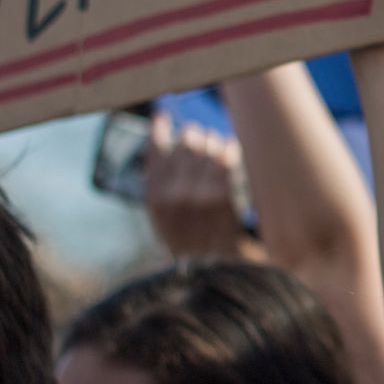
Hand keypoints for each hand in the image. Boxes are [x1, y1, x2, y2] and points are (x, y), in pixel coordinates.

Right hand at [144, 114, 257, 260]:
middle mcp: (175, 195)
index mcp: (155, 199)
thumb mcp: (161, 215)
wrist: (216, 265)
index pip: (154, 151)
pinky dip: (229, 149)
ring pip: (208, 147)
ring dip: (212, 142)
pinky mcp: (225, 196)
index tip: (163, 118)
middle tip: (198, 138)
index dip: (159, 130)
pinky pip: (227, 158)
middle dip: (193, 137)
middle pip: (185, 144)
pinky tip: (229, 149)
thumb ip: (158, 181)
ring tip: (214, 147)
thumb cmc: (188, 237)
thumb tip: (160, 136)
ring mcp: (200, 195)